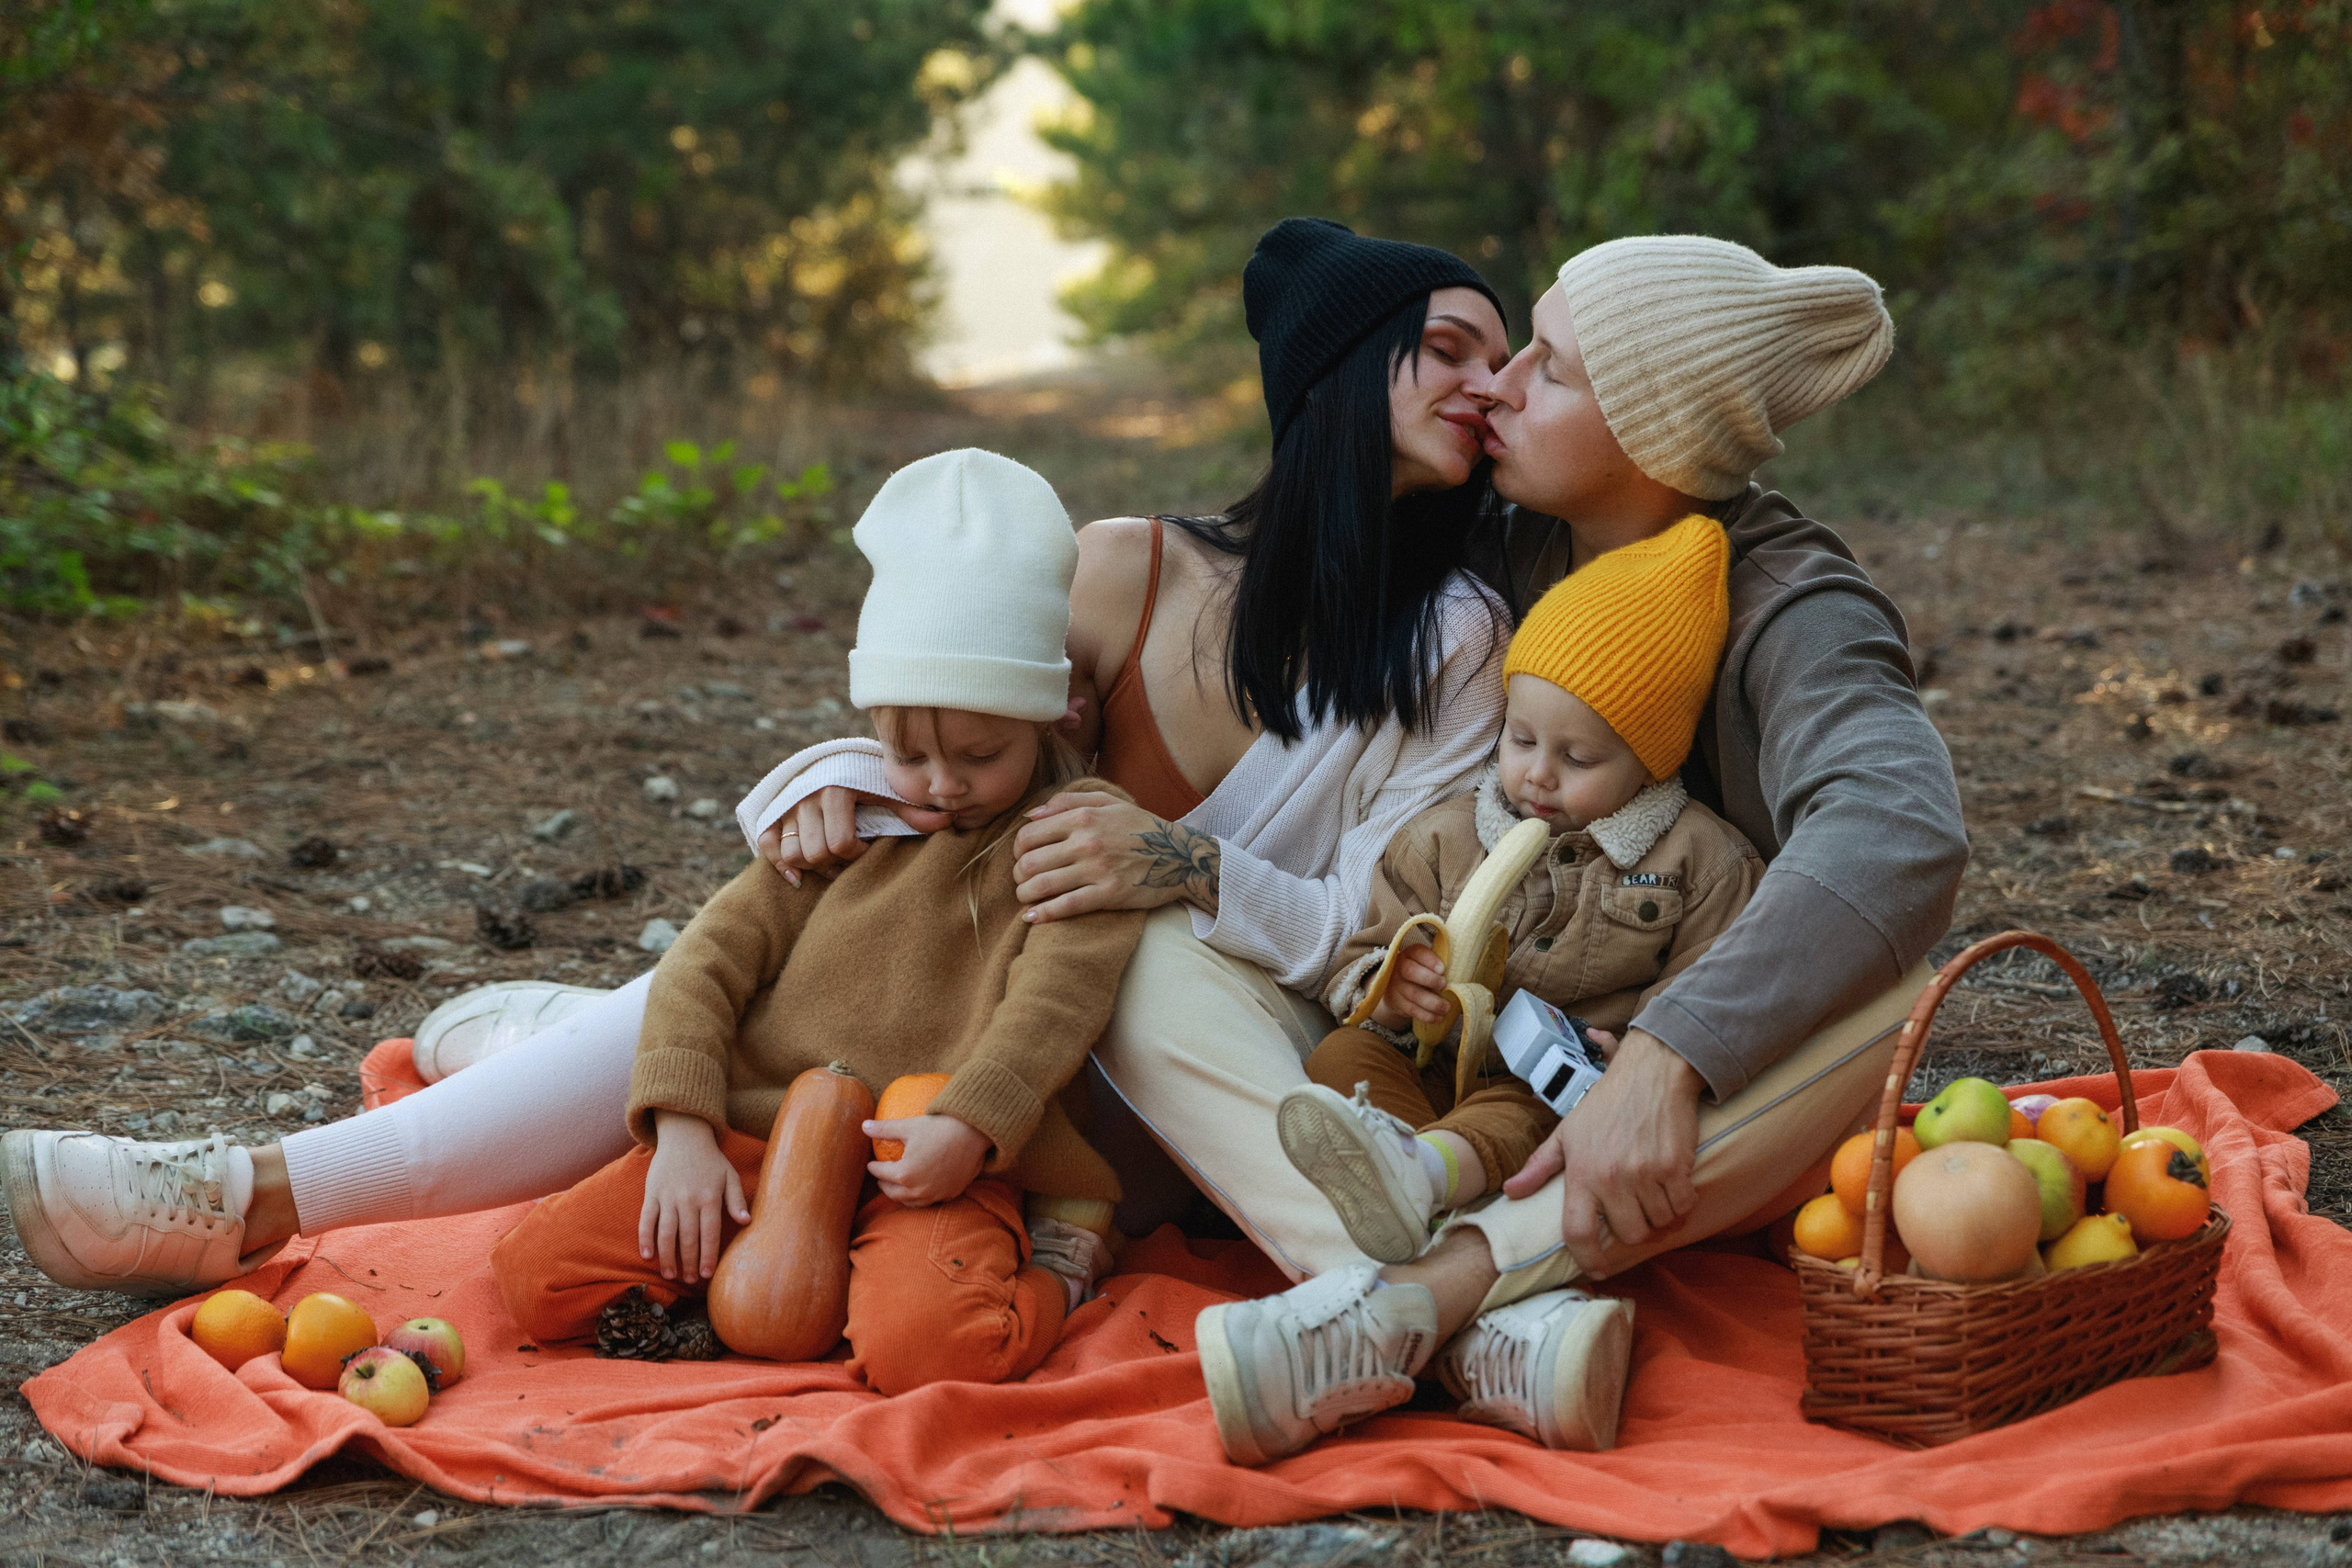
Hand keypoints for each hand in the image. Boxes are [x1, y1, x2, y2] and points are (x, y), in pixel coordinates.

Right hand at [639, 1112, 749, 1281]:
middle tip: (689, 1280)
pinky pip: (646, 1220)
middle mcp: (688, 1199)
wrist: (684, 1135)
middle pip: (688, 1237)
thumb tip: (747, 1222)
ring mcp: (668, 1197)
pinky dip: (645, 1238)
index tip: (706, 1275)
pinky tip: (647, 1255)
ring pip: (666, 1233)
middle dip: (688, 1262)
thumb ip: (737, 1200)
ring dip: (667, 1256)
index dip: (708, 1256)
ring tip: (670, 1274)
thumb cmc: (711, 1159)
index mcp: (710, 1197)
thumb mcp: (730, 1176)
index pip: (710, 1233)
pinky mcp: (652, 1193)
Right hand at [759, 787, 949, 886]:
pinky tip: (800, 875)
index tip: (867, 849)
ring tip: (831, 859)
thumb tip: (949, 820)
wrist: (833, 760)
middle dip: (836, 862)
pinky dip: (781, 864)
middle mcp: (805, 798)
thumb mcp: (888, 791)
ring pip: (793, 854)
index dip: (857, 855)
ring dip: (812, 864)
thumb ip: (913, 809)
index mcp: (834, 790)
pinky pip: (768, 848)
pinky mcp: (771, 816)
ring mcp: (785, 808)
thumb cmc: (866, 780)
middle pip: (816, 853)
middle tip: (850, 858)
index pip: (841, 844)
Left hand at [864, 1113, 989, 1205]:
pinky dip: (921, 1197)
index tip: (871, 1163)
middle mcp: (918, 1190)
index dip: (873, 1167)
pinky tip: (921, 1188)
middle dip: (884, 1185)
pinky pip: (930, 1200)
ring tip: (899, 1186)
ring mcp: (935, 1194)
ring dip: (901, 1195)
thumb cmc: (939, 1127)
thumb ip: (884, 1129)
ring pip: (911, 1202)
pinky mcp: (950, 1194)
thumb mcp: (908, 1126)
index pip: (881, 1173)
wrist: (974, 1134)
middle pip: (893, 1193)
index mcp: (905, 1174)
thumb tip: (863, 1126)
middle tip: (881, 1177)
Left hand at [1012, 792, 1218, 922]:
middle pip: (1029, 863)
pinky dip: (1043, 914)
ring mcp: (1097, 869)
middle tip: (1022, 881)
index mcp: (1083, 818)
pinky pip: (1066, 906)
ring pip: (1042, 885)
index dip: (1017, 851)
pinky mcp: (1109, 894)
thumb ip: (1067, 802)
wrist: (1181, 856)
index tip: (1022, 858)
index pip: (1029, 836)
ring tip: (1026, 898)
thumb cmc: (1142, 828)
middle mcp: (1086, 842)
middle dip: (1018, 875)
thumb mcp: (1109, 802)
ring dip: (1025, 895)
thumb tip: (1030, 815)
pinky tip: (1032, 918)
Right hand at [1370, 942, 1450, 1030]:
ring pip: (1413, 994)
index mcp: (1411, 954)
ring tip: (1446, 1007)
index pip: (1418, 953)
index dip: (1430, 961)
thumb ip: (1440, 964)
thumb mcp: (1427, 963)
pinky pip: (1412, 1009)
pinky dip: (1427, 1015)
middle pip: (1411, 971)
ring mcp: (1396, 985)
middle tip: (1444, 985)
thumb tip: (1465, 970)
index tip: (1443, 969)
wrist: (1398, 987)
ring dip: (1432, 1002)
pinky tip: (1438, 1017)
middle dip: (1429, 979)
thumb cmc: (1422, 972)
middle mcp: (1399, 967)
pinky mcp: (1396, 1002)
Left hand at [1502, 1028, 1702, 1277]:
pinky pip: (1683, 1207)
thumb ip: (1540, 1166)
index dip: (1588, 1259)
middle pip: (1629, 1235)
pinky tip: (1673, 1187)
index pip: (1579, 1232)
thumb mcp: (1566, 1132)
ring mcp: (1646, 1174)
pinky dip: (1681, 1204)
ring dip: (1659, 1217)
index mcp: (1581, 1173)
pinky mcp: (1676, 1168)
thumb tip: (1511, 1193)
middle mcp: (1612, 1178)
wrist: (1651, 1073)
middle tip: (1634, 1212)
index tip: (1597, 1269)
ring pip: (1659, 1224)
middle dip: (1633, 1231)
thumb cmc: (1606, 1103)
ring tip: (1653, 1195)